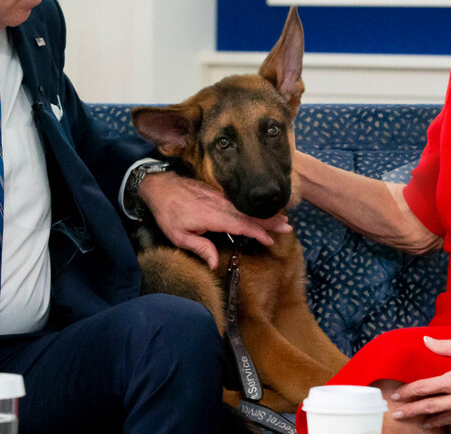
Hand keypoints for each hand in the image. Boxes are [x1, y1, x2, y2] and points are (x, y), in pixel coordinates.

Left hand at [138, 172, 291, 268]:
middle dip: (270, 221)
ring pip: (247, 208)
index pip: (240, 225)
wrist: (161, 186)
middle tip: (288, 227)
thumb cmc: (168, 213)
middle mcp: (220, 206)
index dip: (256, 232)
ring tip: (284, 220)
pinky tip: (263, 212)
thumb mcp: (178, 236)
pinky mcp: (220, 195)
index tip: (270, 240)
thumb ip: (199, 248)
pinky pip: (241, 203)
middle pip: (249, 214)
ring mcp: (221, 198)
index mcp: (211, 216)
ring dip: (266, 214)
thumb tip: (215, 264)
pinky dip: (255, 209)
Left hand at [390, 336, 450, 428]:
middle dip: (411, 411)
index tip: (397, 395)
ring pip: (444, 419)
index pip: (425, 388)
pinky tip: (442, 422)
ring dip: (429, 420)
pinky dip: (449, 423)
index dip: (408, 392)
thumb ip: (445, 345)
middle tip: (397, 414)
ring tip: (418, 421)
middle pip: (430, 407)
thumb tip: (426, 340)